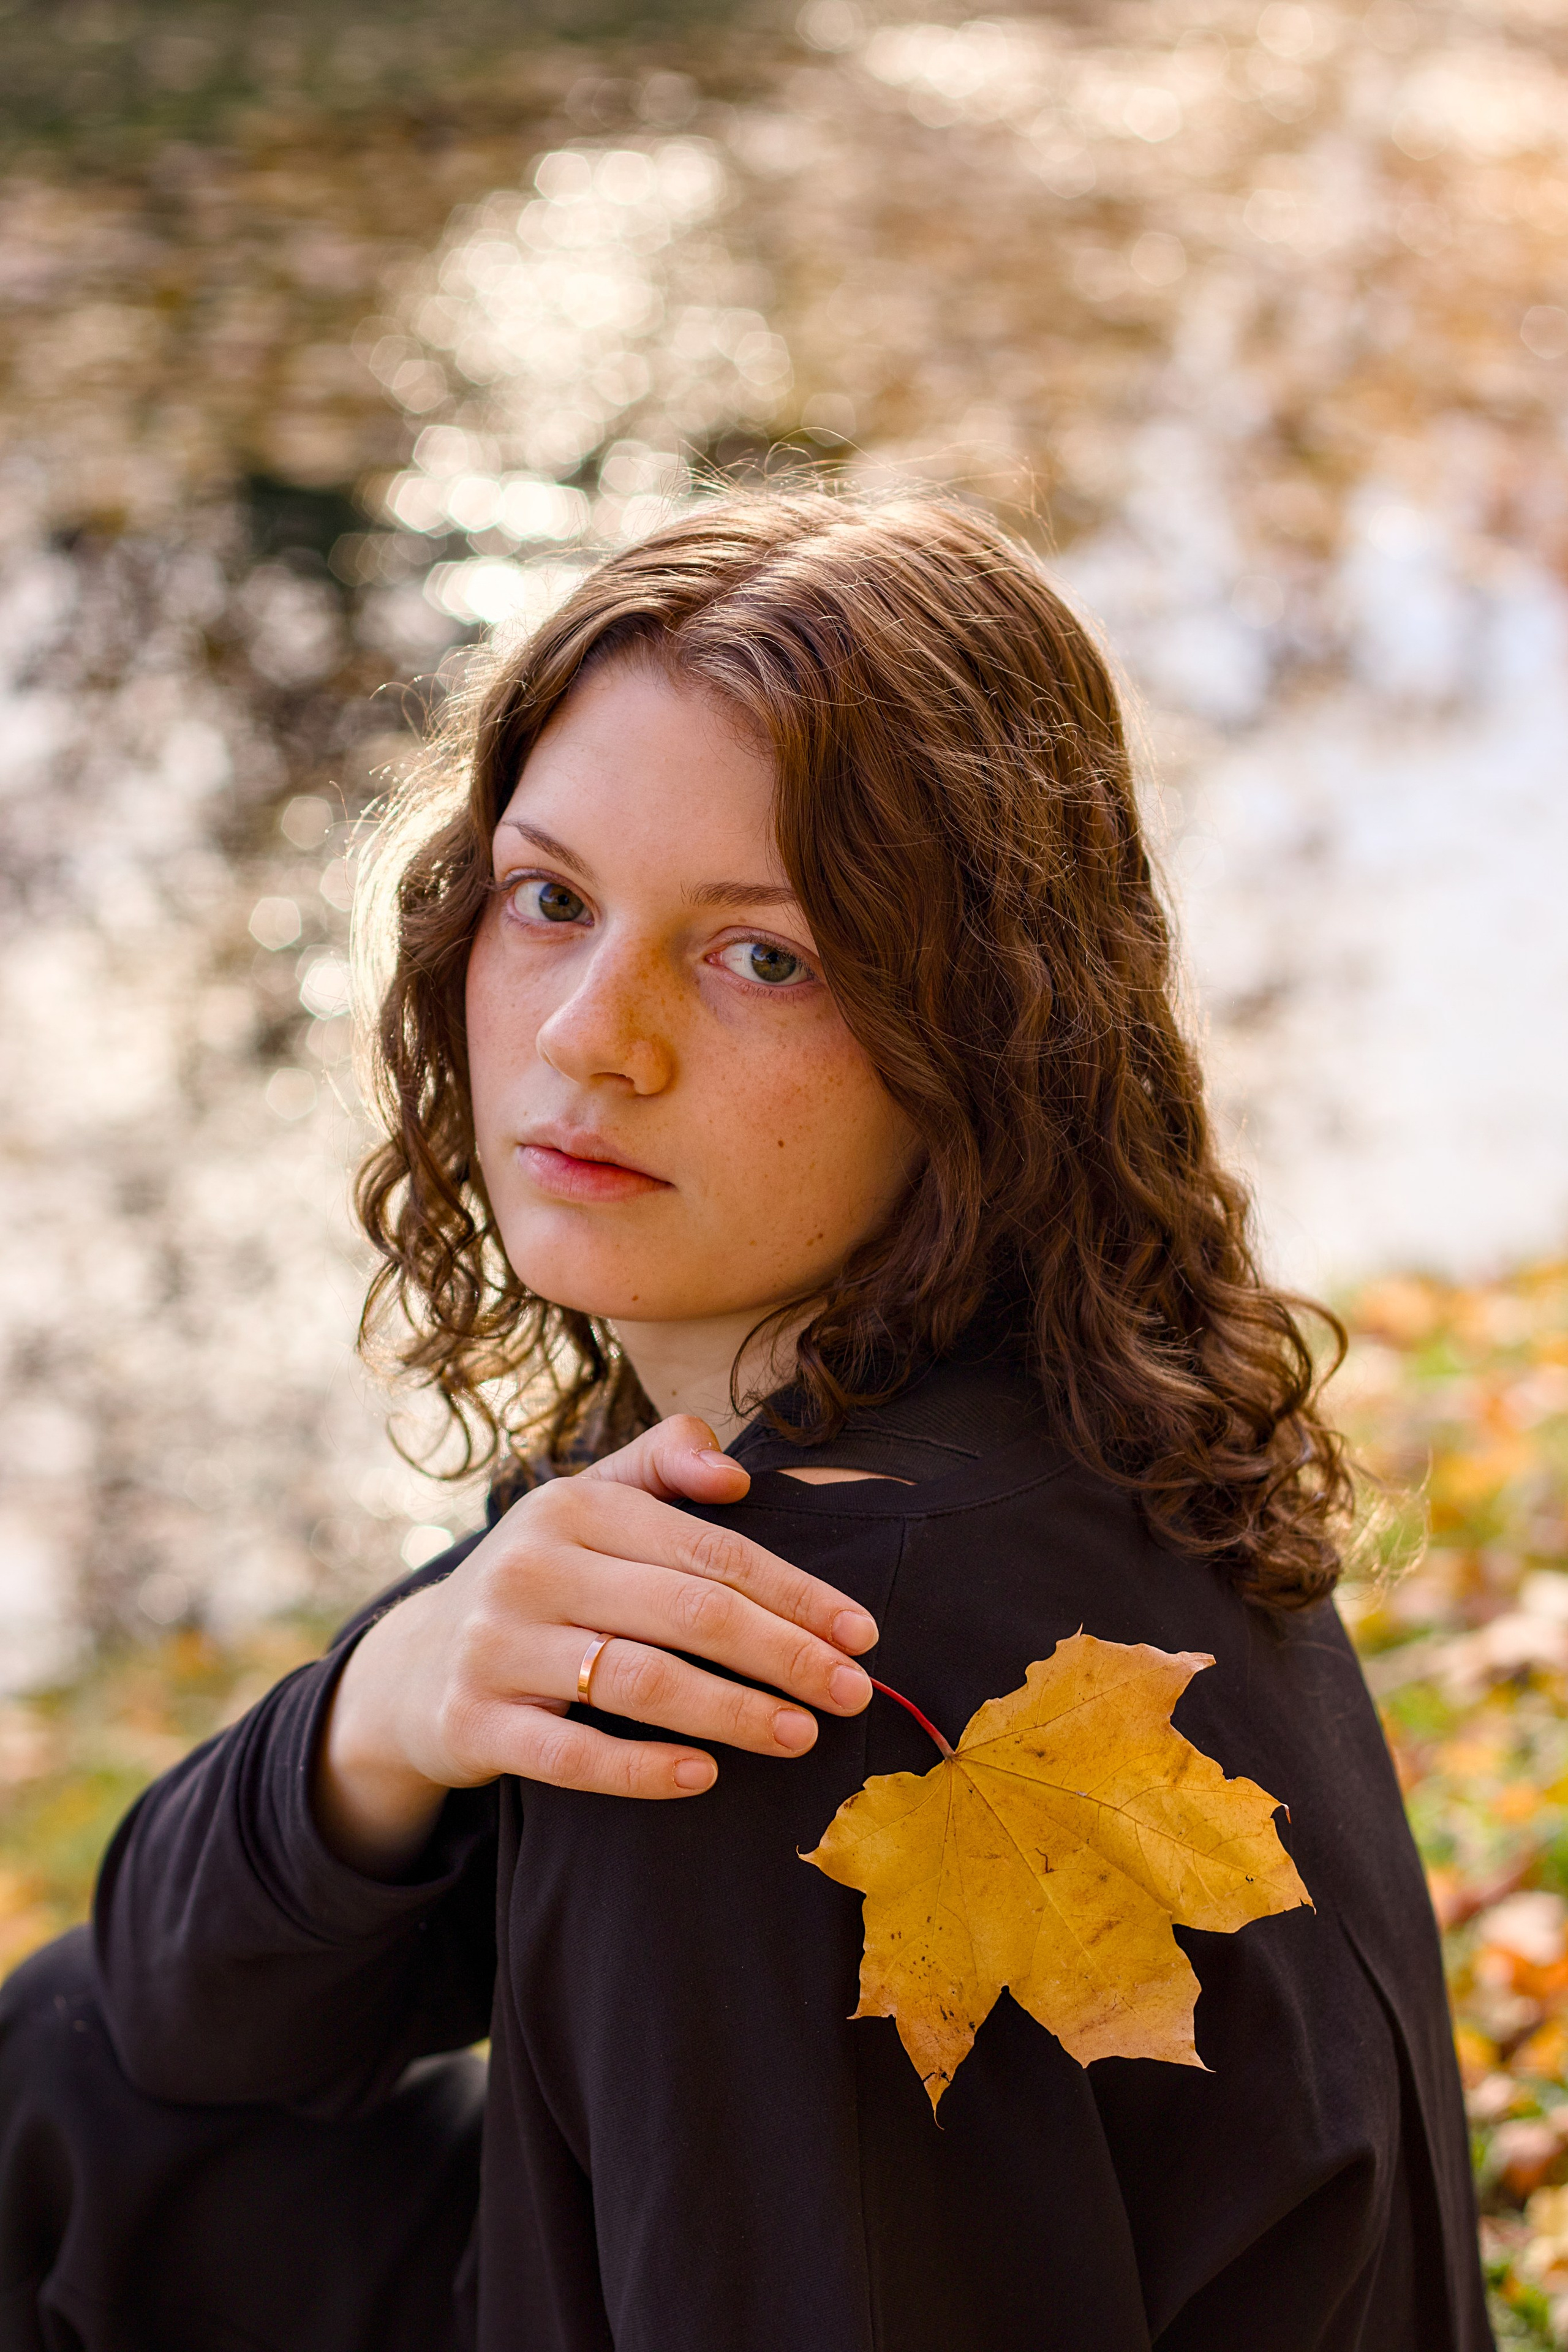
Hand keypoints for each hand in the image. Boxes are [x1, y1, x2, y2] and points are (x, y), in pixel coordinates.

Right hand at [313, 1417, 878, 1875]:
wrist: (414, 1670)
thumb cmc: (541, 1582)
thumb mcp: (588, 1504)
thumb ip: (663, 1464)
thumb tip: (735, 1474)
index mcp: (574, 1507)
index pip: (711, 1550)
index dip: (796, 1592)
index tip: (862, 1633)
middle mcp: (531, 1568)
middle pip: (688, 1613)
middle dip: (784, 1654)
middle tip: (853, 1693)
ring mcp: (496, 1646)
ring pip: (638, 1681)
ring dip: (733, 1711)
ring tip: (801, 1735)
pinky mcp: (472, 1721)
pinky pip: (571, 1753)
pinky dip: (641, 1769)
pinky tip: (704, 1778)